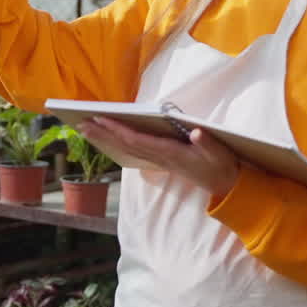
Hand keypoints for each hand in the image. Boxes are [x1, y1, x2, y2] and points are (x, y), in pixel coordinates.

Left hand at [77, 116, 240, 198]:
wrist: (226, 186)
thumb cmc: (222, 165)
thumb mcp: (219, 153)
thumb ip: (208, 143)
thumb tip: (198, 132)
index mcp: (170, 153)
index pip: (137, 140)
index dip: (117, 130)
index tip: (99, 119)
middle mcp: (160, 157)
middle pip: (125, 145)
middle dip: (103, 134)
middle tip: (80, 124)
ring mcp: (159, 160)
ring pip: (126, 149)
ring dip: (106, 139)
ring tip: (86, 129)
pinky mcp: (161, 160)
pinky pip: (133, 151)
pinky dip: (117, 143)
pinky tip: (107, 139)